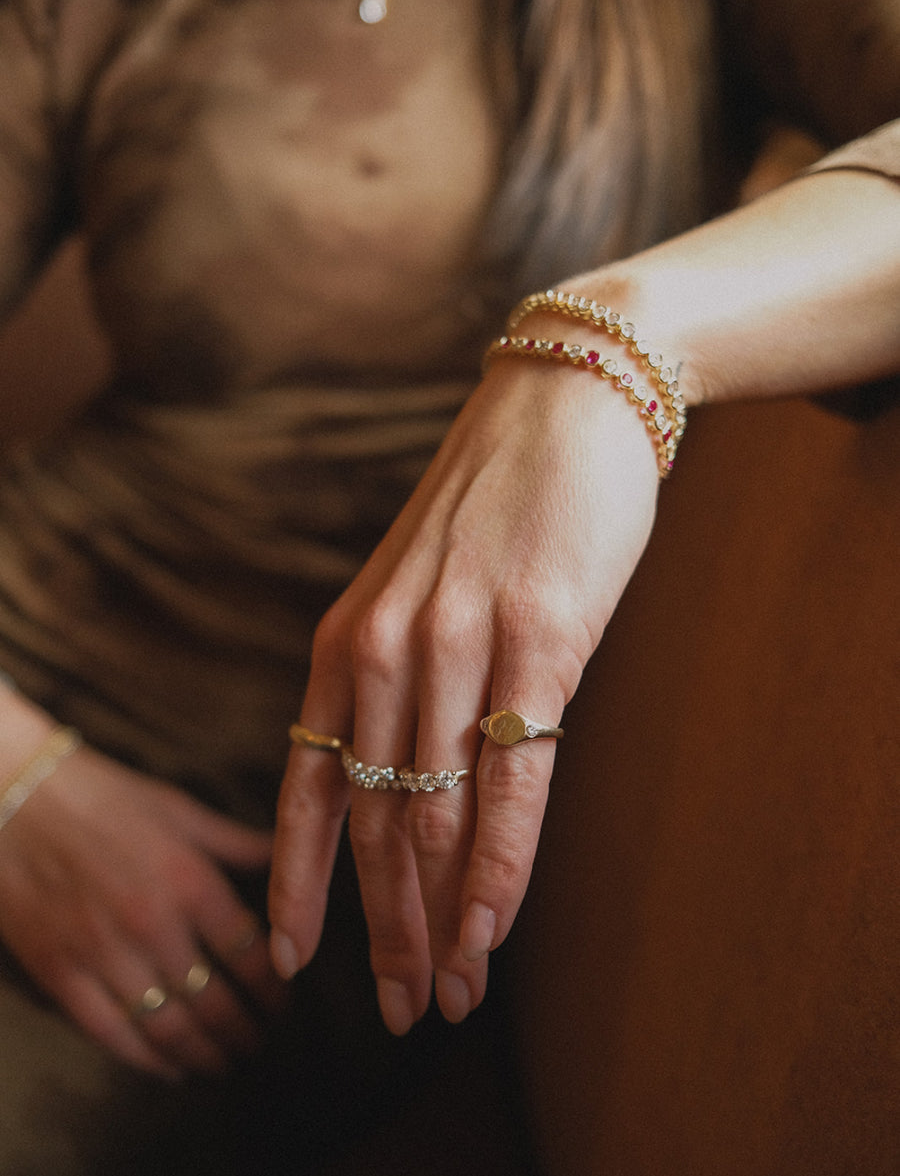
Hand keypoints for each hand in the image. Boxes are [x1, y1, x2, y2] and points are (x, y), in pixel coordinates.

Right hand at [0, 741, 286, 1078]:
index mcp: (190, 880)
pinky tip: (172, 1069)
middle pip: (216, 1003)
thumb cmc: (105, 796)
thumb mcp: (181, 810)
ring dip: (205, 1055)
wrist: (17, 796)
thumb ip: (237, 843)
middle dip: (246, 1032)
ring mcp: (103, 954)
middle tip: (262, 1043)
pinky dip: (147, 1061)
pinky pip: (111, 1035)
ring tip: (226, 1063)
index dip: (275, 991)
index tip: (285, 1004)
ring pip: (168, 1029)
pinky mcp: (60, 973)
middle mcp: (152, 924)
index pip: (251, 956)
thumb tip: (286, 855)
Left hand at [269, 350, 659, 1032]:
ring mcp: (460, 643)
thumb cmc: (499, 504)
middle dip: (378, 928)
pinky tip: (491, 927)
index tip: (294, 960)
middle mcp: (387, 648)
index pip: (305, 784)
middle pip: (372, 820)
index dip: (298, 882)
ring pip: (436, 815)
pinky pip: (513, 780)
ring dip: (438, 920)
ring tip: (445, 996)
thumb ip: (407, 677)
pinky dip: (500, 866)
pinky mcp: (539, 640)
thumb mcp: (422, 588)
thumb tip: (425, 778)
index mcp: (347, 638)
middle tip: (396, 1009)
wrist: (566, 402)